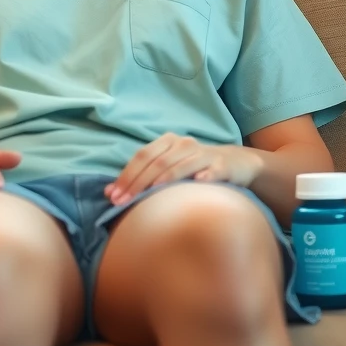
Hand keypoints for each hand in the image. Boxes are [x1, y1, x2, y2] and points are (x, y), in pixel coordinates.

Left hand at [105, 132, 262, 205]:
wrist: (235, 164)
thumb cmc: (195, 169)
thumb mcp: (169, 168)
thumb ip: (142, 177)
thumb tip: (109, 192)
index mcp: (168, 142)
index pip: (142, 156)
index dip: (126, 175)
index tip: (113, 196)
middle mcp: (184, 144)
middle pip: (157, 162)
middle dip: (138, 183)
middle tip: (123, 203)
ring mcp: (204, 154)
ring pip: (181, 166)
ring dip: (163, 181)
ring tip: (149, 195)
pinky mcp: (223, 165)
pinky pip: (212, 171)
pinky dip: (204, 177)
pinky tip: (196, 184)